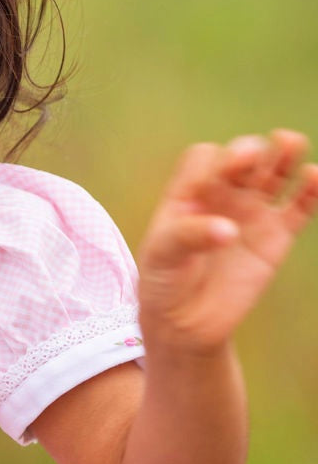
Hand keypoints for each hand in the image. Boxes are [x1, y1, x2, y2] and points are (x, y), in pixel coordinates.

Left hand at [136, 130, 317, 353]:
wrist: (184, 321)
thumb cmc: (163, 280)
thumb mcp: (161, 254)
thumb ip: (189, 235)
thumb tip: (230, 230)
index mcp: (190, 191)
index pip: (205, 158)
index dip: (213, 161)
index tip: (215, 177)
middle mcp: (223, 195)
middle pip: (243, 157)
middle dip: (250, 150)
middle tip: (252, 157)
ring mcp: (252, 213)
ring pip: (274, 173)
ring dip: (284, 154)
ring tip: (292, 143)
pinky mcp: (277, 236)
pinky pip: (300, 207)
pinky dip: (311, 191)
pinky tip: (316, 177)